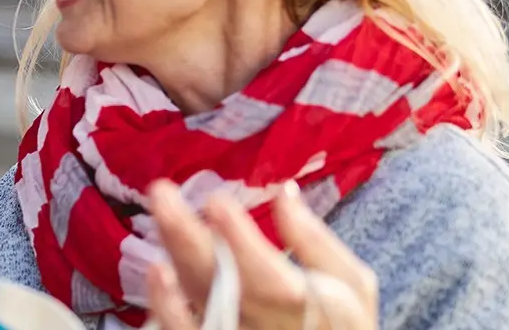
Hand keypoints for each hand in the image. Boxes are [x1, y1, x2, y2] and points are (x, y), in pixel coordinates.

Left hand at [145, 181, 377, 329]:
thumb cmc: (341, 323)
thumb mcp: (351, 284)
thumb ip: (317, 241)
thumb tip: (285, 191)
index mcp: (302, 304)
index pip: (266, 274)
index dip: (239, 239)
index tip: (216, 200)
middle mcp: (262, 324)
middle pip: (218, 283)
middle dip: (187, 237)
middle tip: (162, 192)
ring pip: (197, 300)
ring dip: (174, 258)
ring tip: (159, 216)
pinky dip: (167, 305)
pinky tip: (156, 270)